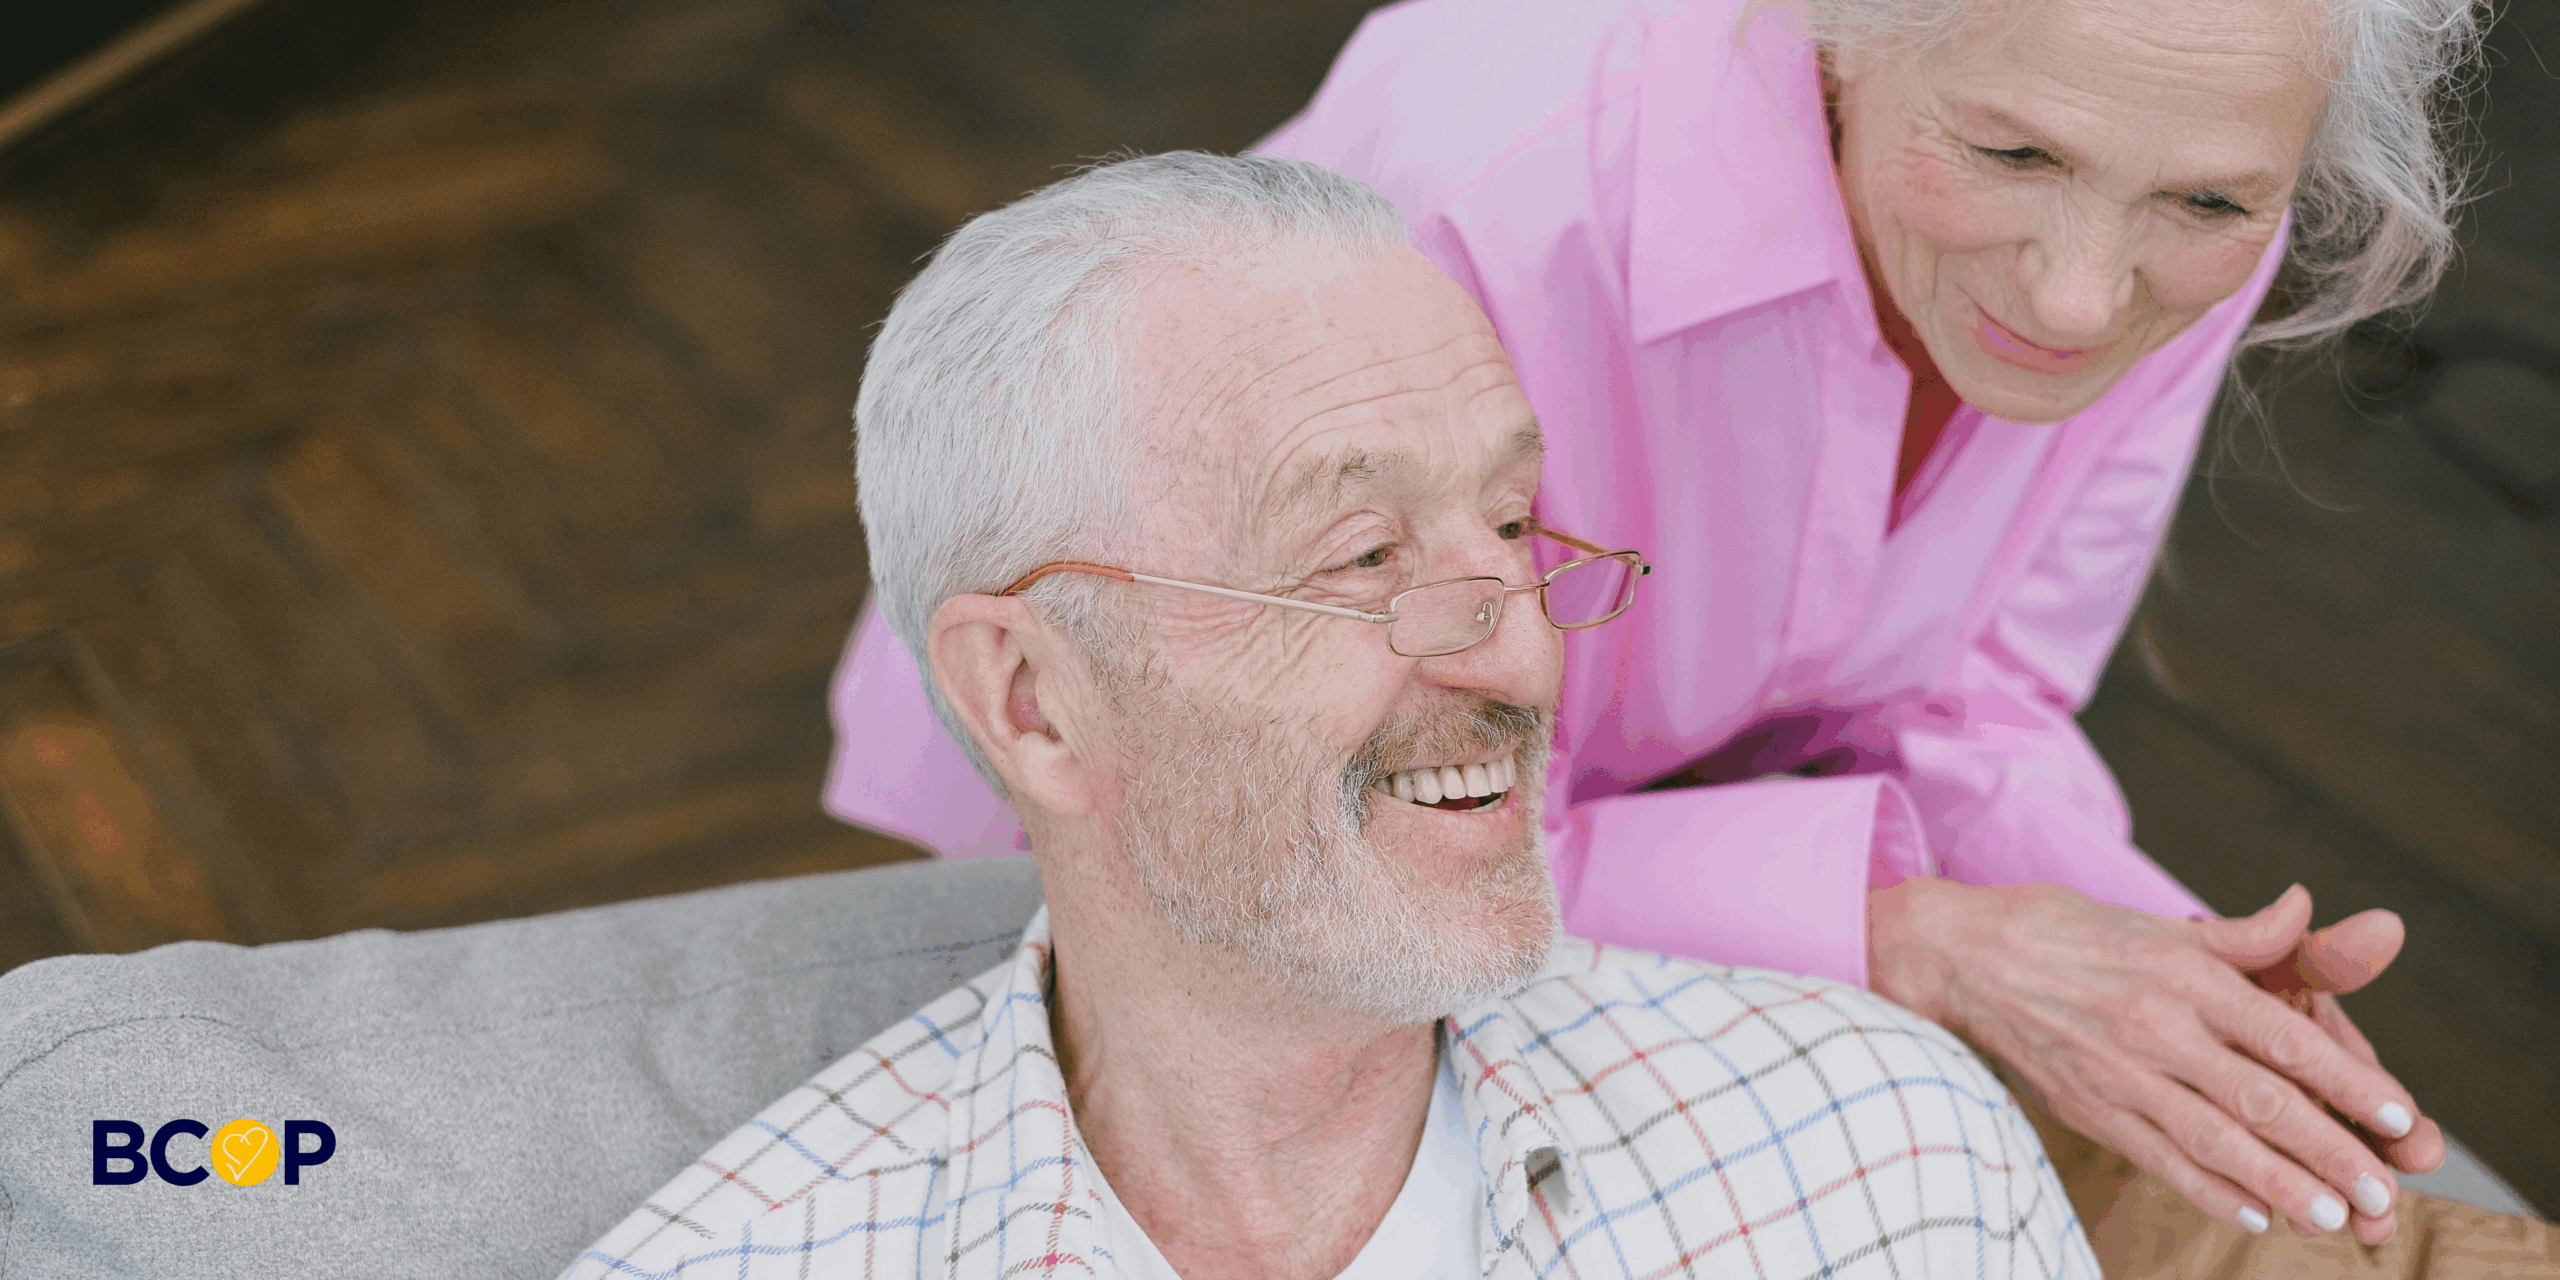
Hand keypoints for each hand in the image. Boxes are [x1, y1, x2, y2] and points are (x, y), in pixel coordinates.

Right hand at [1867, 880, 2438, 1243]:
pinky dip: (2204, 1189)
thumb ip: (2242, 935)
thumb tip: (2307, 909)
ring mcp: (2118, 1072)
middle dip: (2328, 1150)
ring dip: (2277, 1184)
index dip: (2347, 1081)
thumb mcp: (2156, 925)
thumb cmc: (2066, 932)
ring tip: (2330, 1216)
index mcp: (2183, 974)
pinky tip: (2249, 1214)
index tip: (2399, 1116)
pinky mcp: (2088, 1106)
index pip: (2283, 1035)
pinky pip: (2155, 1156)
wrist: (1961, 955)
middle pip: (2259, 1099)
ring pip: (2212, 1138)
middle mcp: (2155, 1025)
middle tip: (2381, 1194)